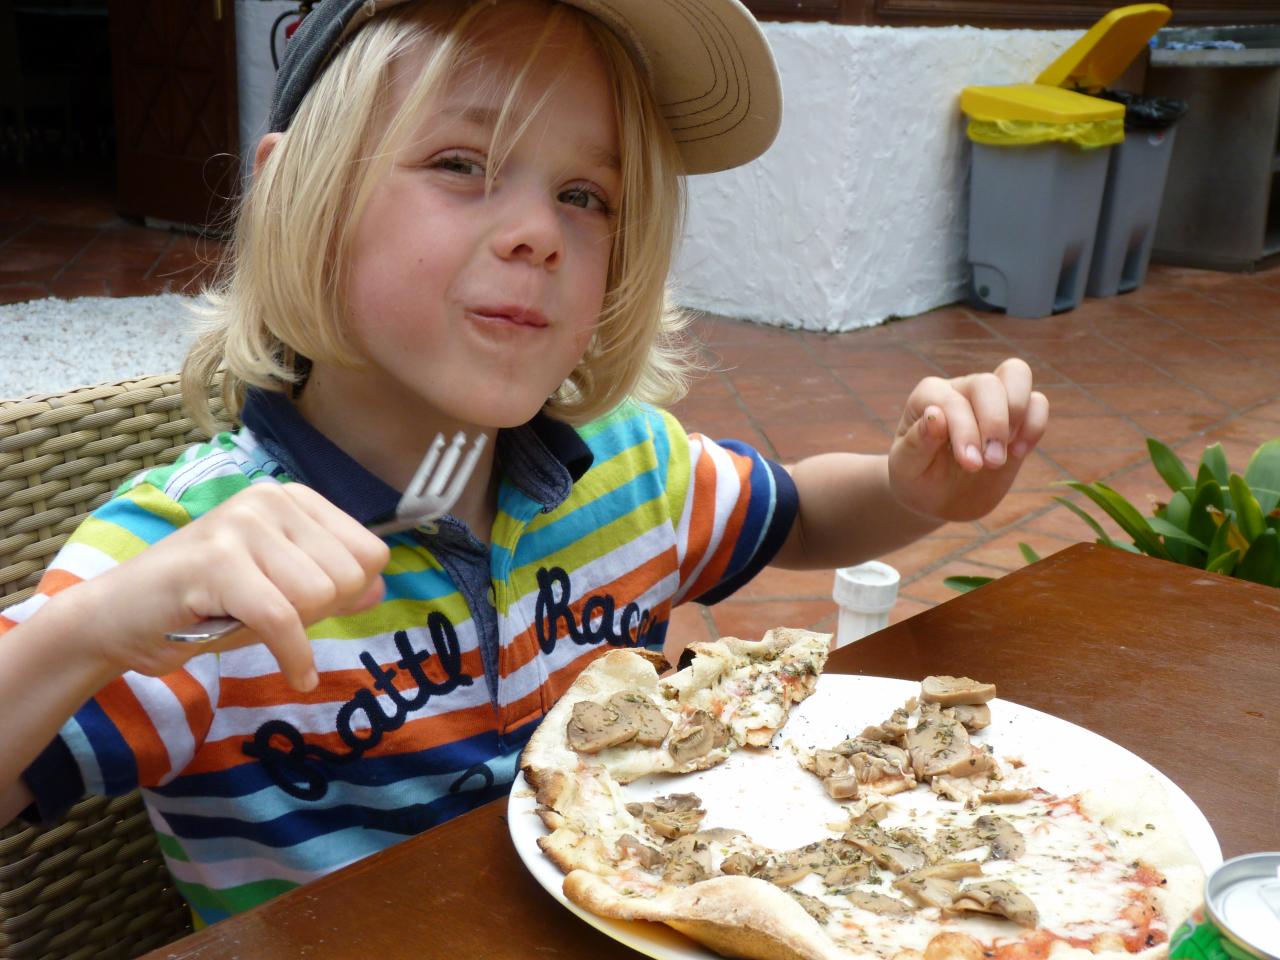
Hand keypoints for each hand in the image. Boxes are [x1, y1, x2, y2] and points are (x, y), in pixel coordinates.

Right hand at [70, 484, 389, 690]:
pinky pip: (283, 619)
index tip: (305, 606)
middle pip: (348, 576)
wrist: (118, 620)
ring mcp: (241, 524)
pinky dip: (294, 657)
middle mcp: (270, 500)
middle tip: (272, 617)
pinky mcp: (217, 561)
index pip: (370, 553)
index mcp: (293, 499)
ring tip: (248, 622)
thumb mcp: (282, 592)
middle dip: (319, 612)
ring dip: (292, 630)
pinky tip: (297, 676)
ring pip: (317, 596)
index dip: (346, 593)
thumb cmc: (205, 606)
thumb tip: (379, 587)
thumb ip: (333, 586)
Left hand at [887, 358, 1048, 521]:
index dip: (965, 430)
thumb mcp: (906, 466)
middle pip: (988, 383)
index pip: (952, 401)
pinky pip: (1038, 402)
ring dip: (1018, 415)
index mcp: (929, 396)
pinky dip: (1035, 425)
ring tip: (1005, 454)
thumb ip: (917, 442)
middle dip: (994, 423)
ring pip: (1016, 374)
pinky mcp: (1016, 418)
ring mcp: (990, 400)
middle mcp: (961, 389)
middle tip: (991, 463)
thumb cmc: (916, 477)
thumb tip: (935, 415)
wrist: (936, 497)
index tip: (970, 464)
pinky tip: (1018, 453)